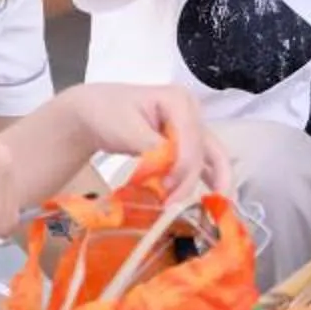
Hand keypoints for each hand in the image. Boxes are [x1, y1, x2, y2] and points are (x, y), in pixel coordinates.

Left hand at [51, 83, 229, 203]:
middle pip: (206, 149)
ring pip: (213, 157)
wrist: (95, 112)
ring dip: (214, 183)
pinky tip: (213, 200)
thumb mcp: (125, 127)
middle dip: (195, 178)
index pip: (191, 138)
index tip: (165, 188)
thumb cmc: (107, 113)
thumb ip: (150, 145)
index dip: (183, 166)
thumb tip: (169, 167)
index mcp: (179, 100)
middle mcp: (192, 113)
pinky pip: (204, 163)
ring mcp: (191, 128)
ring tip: (214, 209)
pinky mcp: (186, 144)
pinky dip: (208, 181)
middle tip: (176, 204)